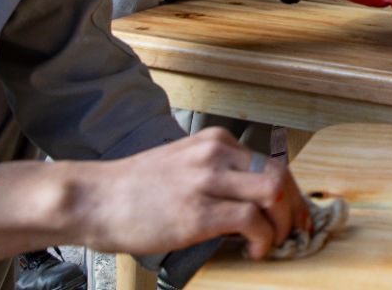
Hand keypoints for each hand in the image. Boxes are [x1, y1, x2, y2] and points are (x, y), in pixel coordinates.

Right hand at [0, 128, 310, 266]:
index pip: (271, 163)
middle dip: (296, 207)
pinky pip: (251, 220)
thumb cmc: (133, 190)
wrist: (93, 199)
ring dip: (283, 222)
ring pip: (274, 191)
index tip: (298, 214)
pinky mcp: (198, 211)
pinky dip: (263, 238)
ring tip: (274, 242)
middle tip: (297, 232)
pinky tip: (254, 250)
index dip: (292, 193)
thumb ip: (216, 174)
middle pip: (280, 174)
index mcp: (215, 142)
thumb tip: (250, 201)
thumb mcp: (181, 165)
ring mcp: (207, 180)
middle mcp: (216, 153)